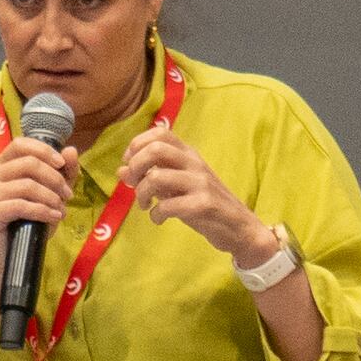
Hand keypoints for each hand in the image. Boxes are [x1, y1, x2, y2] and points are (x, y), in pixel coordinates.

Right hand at [0, 130, 79, 290]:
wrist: (12, 256)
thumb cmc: (30, 222)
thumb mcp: (52, 193)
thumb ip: (63, 172)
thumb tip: (71, 150)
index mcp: (1, 165)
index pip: (21, 145)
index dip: (44, 151)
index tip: (62, 164)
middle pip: (28, 164)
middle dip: (54, 179)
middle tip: (67, 195)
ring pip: (27, 185)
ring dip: (51, 197)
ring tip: (60, 210)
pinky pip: (20, 205)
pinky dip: (42, 211)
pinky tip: (53, 217)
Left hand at [117, 121, 269, 264]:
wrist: (240, 228)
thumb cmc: (205, 206)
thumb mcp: (176, 187)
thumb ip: (152, 176)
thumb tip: (121, 170)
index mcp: (189, 154)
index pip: (160, 133)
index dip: (137, 145)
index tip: (129, 164)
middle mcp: (194, 163)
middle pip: (155, 149)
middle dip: (135, 166)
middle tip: (133, 184)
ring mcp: (200, 183)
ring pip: (156, 177)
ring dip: (141, 193)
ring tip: (144, 205)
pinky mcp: (204, 204)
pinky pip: (168, 205)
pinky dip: (156, 214)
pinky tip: (159, 219)